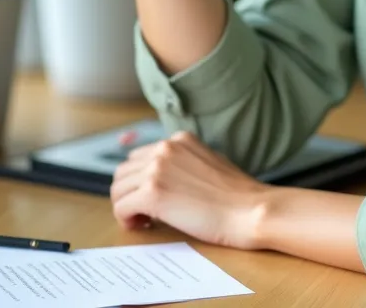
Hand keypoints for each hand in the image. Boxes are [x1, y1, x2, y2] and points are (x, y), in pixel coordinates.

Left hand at [110, 131, 267, 249]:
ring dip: (126, 206)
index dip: (141, 181)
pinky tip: (145, 225)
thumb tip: (164, 178)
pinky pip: (121, 208)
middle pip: (124, 171)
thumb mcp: (209, 162)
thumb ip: (184, 163)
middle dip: (129, 193)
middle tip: (145, 212)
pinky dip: (127, 220)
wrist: (248, 209)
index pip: (140, 157)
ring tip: (146, 219)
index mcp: (180, 139)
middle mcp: (165, 148)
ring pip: (118, 189)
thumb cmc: (236, 194)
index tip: (153, 198)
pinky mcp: (152, 193)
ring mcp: (157, 169)